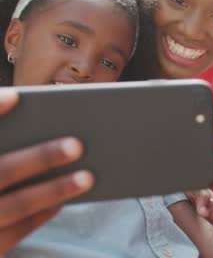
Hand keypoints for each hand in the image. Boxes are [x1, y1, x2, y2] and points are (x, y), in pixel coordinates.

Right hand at [0, 89, 93, 254]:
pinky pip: (12, 234)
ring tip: (87, 177)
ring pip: (14, 205)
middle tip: (76, 145)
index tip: (16, 96)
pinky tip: (62, 201)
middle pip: (1, 171)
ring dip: (52, 190)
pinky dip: (39, 215)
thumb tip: (17, 104)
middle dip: (39, 158)